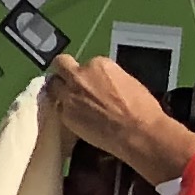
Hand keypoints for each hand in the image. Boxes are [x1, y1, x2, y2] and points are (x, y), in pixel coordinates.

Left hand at [50, 50, 194, 187]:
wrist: (137, 131)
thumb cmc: (141, 108)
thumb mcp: (128, 82)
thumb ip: (108, 78)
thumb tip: (102, 83)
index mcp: (99, 65)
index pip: (85, 63)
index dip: (87, 74)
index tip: (90, 82)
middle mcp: (80, 76)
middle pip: (60, 65)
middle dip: (63, 72)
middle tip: (67, 82)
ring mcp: (68, 95)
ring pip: (53, 87)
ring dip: (58, 92)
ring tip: (68, 101)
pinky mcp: (64, 114)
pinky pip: (58, 108)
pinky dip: (63, 111)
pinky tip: (74, 117)